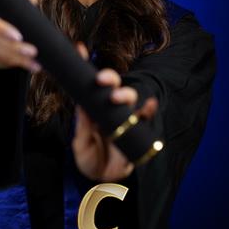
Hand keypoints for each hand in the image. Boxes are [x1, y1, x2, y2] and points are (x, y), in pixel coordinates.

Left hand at [72, 42, 157, 181]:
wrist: (105, 180)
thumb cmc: (91, 158)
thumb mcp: (81, 144)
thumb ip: (84, 127)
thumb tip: (83, 106)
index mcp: (92, 106)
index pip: (88, 82)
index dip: (83, 63)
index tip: (78, 48)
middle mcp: (109, 106)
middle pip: (112, 84)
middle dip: (108, 77)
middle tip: (101, 80)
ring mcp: (124, 116)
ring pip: (129, 96)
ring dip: (125, 94)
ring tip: (118, 98)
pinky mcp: (138, 129)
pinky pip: (146, 116)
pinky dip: (150, 109)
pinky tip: (150, 105)